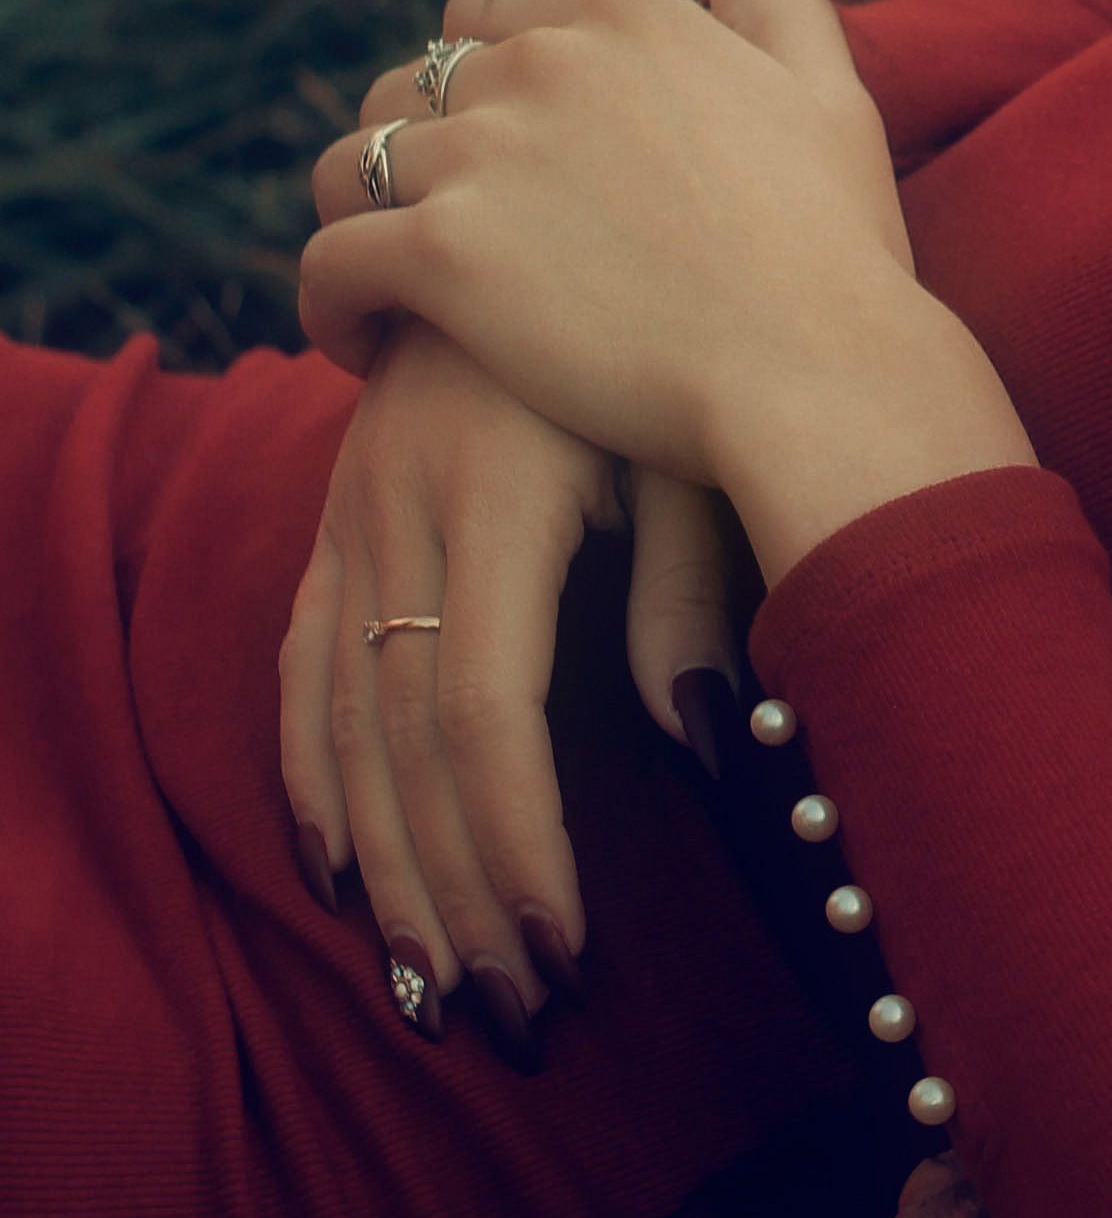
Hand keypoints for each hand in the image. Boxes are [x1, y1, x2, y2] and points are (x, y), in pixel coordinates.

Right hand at [276, 321, 755, 1064]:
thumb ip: (700, 584)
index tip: (561, 948)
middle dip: (453, 896)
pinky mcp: (337, 517)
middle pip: (401, 747)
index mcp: (497, 498)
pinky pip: (300, 668)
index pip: (484, 716)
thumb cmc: (684, 334)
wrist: (570, 207)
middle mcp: (400, 513)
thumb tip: (706, 741)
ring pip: (337, 725)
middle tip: (507, 1011)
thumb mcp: (704, 442)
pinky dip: (311, 782)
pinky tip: (339, 872)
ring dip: (382, 869)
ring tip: (432, 986)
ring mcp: (353, 515)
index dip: (516, 845)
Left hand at [298, 0, 950, 492]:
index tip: (494, 141)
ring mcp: (485, 154)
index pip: (484, 9)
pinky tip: (360, 343)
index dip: (474, 73)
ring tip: (386, 285)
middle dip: (413, 151)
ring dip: (356, 220)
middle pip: (407, 86)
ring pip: (349, 167)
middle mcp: (544, 63)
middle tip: (442, 227)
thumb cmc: (836, 248)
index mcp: (628, 17)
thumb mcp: (832, 97)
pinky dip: (328, 304)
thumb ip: (776, 9)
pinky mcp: (440, 252)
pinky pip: (328, 262)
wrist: (816, 369)